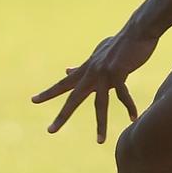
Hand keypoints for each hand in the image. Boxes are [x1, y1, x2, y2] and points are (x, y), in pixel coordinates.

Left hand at [32, 26, 155, 141]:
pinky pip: (123, 96)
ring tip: (100, 141)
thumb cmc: (121, 42)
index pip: (63, 84)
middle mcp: (91, 72)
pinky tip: (133, 117)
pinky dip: (130, 107)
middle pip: (73, 98)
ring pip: (99, 104)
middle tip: (50, 130)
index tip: (34, 100)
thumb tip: (66, 70)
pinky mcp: (118, 73)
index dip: (48, 93)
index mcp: (86, 69)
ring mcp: (104, 74)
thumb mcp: (97, 53)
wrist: (137, 31)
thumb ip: (83, 65)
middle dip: (62, 115)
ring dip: (101, 124)